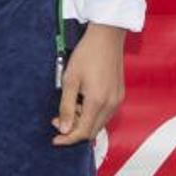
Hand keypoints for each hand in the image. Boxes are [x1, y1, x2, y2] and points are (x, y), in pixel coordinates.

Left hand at [52, 23, 125, 145]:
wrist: (106, 36)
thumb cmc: (87, 54)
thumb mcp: (70, 80)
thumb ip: (67, 107)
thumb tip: (64, 129)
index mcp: (98, 102)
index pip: (82, 132)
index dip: (67, 139)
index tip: (55, 139)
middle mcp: (111, 104)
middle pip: (92, 131)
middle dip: (74, 130)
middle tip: (58, 120)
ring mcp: (117, 100)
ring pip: (99, 123)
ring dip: (83, 122)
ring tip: (70, 107)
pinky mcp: (119, 95)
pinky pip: (105, 114)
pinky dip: (92, 114)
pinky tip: (82, 102)